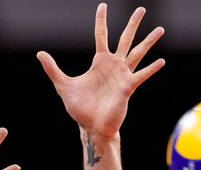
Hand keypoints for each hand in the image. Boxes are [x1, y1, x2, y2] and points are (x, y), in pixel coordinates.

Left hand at [37, 3, 164, 139]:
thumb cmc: (80, 108)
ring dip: (148, 42)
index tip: (102, 6)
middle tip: (141, 8)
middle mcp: (113, 66)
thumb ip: (53, 69)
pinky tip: (161, 61)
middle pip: (125, 39)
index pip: (101, 35)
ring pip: (137, 53)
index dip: (101, 21)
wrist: (91, 127)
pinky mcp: (127, 88)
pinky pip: (141, 75)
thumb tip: (39, 53)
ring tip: (160, 29)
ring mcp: (122, 75)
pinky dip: (151, 69)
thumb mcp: (63, 85)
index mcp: (99, 62)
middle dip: (133, 24)